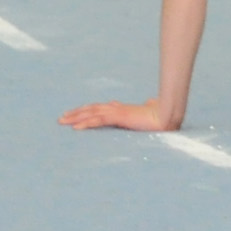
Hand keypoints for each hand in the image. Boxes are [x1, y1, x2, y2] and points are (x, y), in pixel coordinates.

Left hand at [59, 98, 174, 132]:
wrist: (168, 115)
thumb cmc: (162, 115)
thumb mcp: (151, 111)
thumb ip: (147, 107)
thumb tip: (148, 102)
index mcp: (122, 109)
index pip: (100, 109)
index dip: (87, 111)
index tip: (77, 114)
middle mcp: (117, 109)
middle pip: (91, 109)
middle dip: (76, 113)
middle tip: (62, 117)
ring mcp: (117, 112)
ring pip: (91, 113)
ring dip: (75, 117)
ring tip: (62, 121)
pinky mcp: (119, 117)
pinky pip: (99, 120)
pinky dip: (86, 123)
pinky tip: (75, 128)